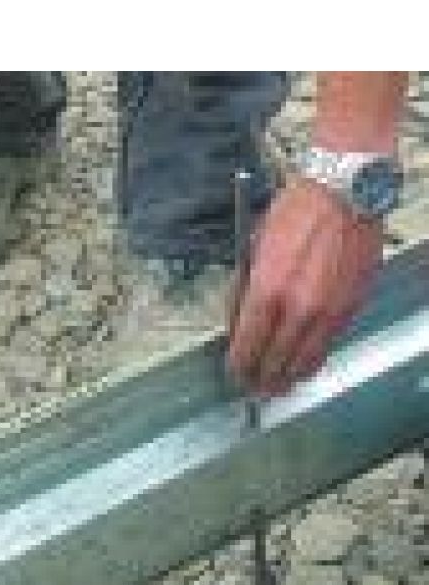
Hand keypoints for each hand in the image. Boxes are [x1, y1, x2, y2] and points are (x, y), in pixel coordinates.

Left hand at [228, 178, 382, 396]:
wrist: (344, 193)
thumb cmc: (293, 215)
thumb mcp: (253, 250)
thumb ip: (244, 292)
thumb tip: (237, 324)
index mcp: (267, 291)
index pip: (248, 345)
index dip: (239, 365)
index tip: (234, 374)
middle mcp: (299, 308)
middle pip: (276, 361)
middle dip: (262, 379)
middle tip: (253, 391)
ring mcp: (328, 311)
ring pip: (305, 360)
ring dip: (289, 378)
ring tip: (277, 388)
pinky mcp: (350, 307)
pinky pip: (328, 345)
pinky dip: (313, 359)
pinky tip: (303, 365)